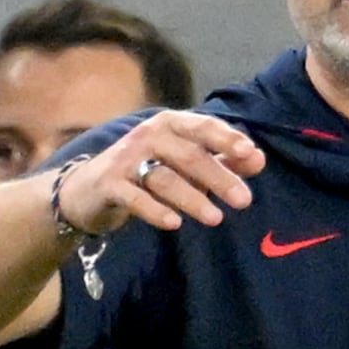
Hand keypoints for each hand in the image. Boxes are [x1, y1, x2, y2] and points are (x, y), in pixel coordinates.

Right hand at [57, 111, 263, 235]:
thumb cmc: (146, 171)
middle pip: (189, 155)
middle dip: (219, 177)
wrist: (90, 188)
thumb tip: (259, 160)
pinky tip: (174, 224)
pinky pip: (135, 197)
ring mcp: (127, 159)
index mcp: (170, 124)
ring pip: (165, 178)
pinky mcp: (110, 183)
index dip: (228, 139)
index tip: (251, 154)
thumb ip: (221, 159)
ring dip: (192, 198)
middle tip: (244, 201)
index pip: (203, 127)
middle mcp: (149, 135)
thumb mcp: (185, 163)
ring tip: (216, 219)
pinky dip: (154, 210)